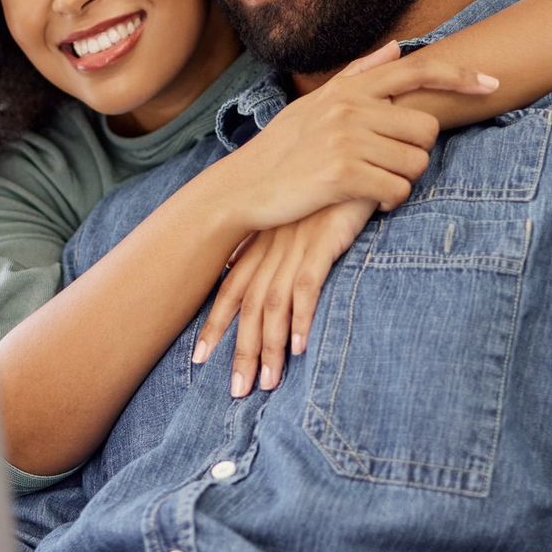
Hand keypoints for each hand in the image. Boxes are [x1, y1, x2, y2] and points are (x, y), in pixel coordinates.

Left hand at [196, 199, 375, 397]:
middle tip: (235, 391)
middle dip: (239, 351)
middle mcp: (271, 249)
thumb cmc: (325, 194)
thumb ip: (271, 249)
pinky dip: (301, 317)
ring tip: (267, 383)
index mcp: (261, 245)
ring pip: (273, 305)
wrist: (351, 160)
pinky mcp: (323, 243)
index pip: (229, 290)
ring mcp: (295, 246)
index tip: (200, 358)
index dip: (215, 325)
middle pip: (247, 308)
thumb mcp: (292, 220)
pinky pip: (307, 286)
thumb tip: (244, 272)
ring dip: (269, 347)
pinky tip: (299, 347)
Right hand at [225, 42, 495, 231]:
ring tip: (373, 184)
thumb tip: (395, 48)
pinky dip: (390, 201)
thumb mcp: (314, 105)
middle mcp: (349, 108)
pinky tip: (368, 201)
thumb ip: (357, 75)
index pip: (417, 71)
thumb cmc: (281, 149)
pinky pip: (398, 189)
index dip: (459, 75)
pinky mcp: (342, 174)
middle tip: (387, 166)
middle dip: (415, 153)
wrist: (241, 187)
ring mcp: (346, 140)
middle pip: (425, 128)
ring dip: (402, 180)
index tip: (491, 83)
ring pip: (416, 162)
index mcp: (347, 89)